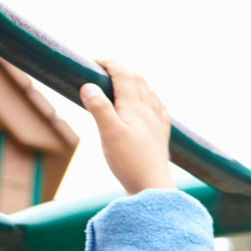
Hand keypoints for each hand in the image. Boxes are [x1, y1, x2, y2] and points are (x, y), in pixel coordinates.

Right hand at [79, 60, 173, 194]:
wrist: (152, 188)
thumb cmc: (130, 162)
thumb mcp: (109, 134)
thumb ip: (99, 108)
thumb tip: (89, 85)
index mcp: (136, 107)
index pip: (125, 73)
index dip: (109, 63)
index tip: (93, 62)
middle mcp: (150, 111)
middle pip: (138, 79)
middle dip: (120, 69)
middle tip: (101, 70)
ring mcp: (158, 123)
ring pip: (149, 92)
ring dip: (135, 82)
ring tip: (120, 83)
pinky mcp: (161, 135)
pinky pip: (157, 108)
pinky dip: (148, 98)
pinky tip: (145, 105)